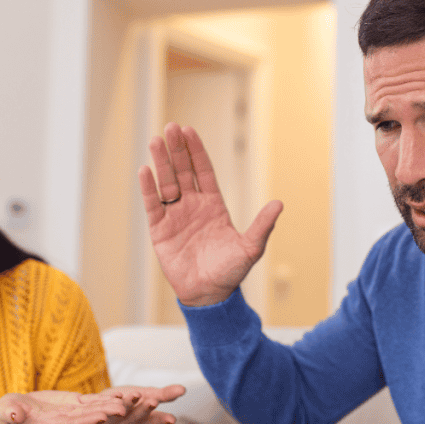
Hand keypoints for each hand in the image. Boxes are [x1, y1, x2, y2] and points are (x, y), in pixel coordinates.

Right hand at [0, 390, 127, 423]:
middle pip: (87, 417)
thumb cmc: (9, 412)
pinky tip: (119, 396)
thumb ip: (11, 413)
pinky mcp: (74, 403)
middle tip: (123, 410)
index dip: (86, 420)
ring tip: (127, 403)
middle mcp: (64, 420)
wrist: (16, 413)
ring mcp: (71, 412)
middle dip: (105, 414)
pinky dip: (105, 399)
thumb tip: (14, 415)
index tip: (101, 417)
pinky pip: (92, 401)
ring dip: (110, 406)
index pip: (70, 423)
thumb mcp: (7, 411)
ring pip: (93, 409)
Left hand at [74, 385, 186, 423]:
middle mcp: (130, 421)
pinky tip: (117, 394)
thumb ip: (165, 394)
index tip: (172, 420)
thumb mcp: (148, 396)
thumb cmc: (129, 402)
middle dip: (146, 410)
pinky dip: (112, 400)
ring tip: (135, 395)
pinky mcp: (102, 413)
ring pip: (122, 413)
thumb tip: (184, 389)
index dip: (162, 420)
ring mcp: (115, 419)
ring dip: (129, 404)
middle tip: (153, 401)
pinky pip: (106, 408)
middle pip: (138, 418)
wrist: (101, 410)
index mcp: (143, 418)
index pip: (155, 420)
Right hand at [138, 123, 282, 305]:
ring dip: (161, 163)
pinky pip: (153, 205)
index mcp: (213, 206)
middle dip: (177, 150)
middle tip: (170, 127)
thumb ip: (262, 226)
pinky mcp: (160, 230)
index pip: (203, 172)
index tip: (189, 131)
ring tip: (156, 141)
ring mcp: (175, 217)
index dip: (196, 152)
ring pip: (166, 183)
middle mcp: (192, 206)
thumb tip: (279, 204)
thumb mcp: (250, 248)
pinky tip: (145, 170)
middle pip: (182, 172)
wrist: (209, 295)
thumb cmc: (230, 272)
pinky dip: (148, 188)